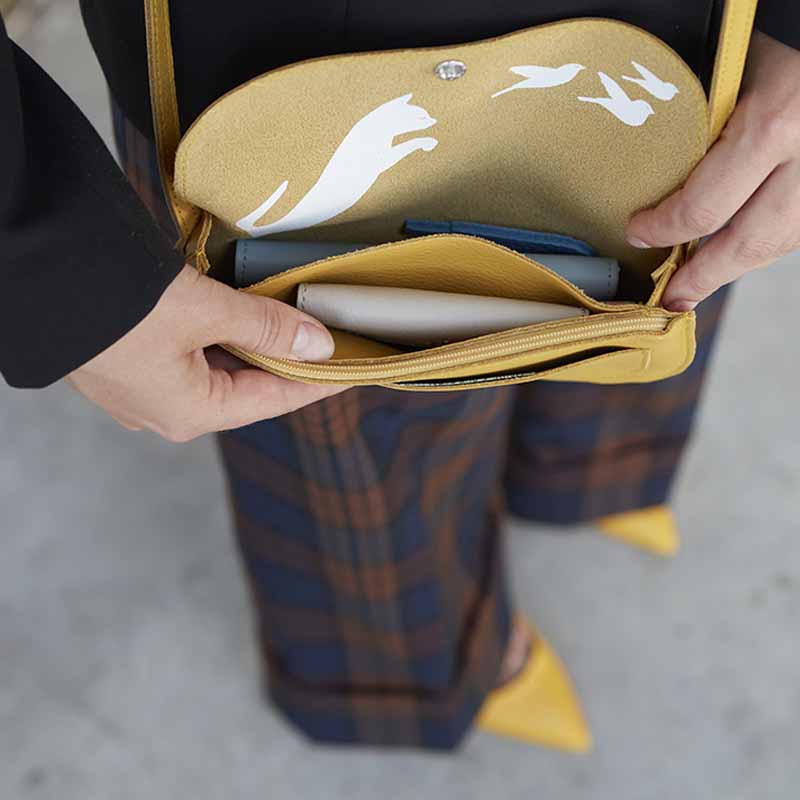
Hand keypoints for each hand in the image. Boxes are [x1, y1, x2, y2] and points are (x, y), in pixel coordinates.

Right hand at [66, 266, 348, 440]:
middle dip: (285, 359)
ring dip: (251, 345)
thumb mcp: (204, 312)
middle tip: (324, 334)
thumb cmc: (115, 304)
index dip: (320, 382)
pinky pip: (190, 357)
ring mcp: (144, 391)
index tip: (356, 369)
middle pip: (248, 386)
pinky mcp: (128, 365)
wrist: (34, 273)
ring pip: (218, 370)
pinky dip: (218, 336)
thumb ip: (266, 328)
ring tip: (286, 318)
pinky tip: (235, 313)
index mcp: (191, 413)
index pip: (277, 399)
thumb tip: (319, 345)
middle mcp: (168, 412)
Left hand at [626, 32, 799, 310]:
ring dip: (735, 268)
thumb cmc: (788, 44)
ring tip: (697, 286)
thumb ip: (702, 119)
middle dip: (703, 278)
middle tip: (670, 299)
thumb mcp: (738, 69)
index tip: (637, 232)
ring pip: (778, 244)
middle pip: (747, 246)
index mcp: (775, 124)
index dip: (664, 229)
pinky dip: (764, 244)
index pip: (704, 207)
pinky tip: (737, 251)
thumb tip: (652, 165)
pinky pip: (798, 229)